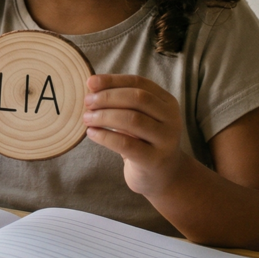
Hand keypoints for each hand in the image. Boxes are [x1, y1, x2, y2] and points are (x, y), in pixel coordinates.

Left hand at [82, 74, 187, 196]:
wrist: (163, 176)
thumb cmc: (143, 141)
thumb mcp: (137, 117)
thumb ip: (121, 102)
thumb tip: (91, 85)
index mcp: (167, 102)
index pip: (139, 83)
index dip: (113, 80)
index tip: (90, 82)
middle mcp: (171, 118)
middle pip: (138, 98)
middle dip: (108, 97)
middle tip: (87, 102)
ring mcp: (166, 140)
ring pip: (133, 120)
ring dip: (104, 116)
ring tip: (87, 118)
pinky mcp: (155, 160)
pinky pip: (126, 144)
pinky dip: (105, 137)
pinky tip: (92, 133)